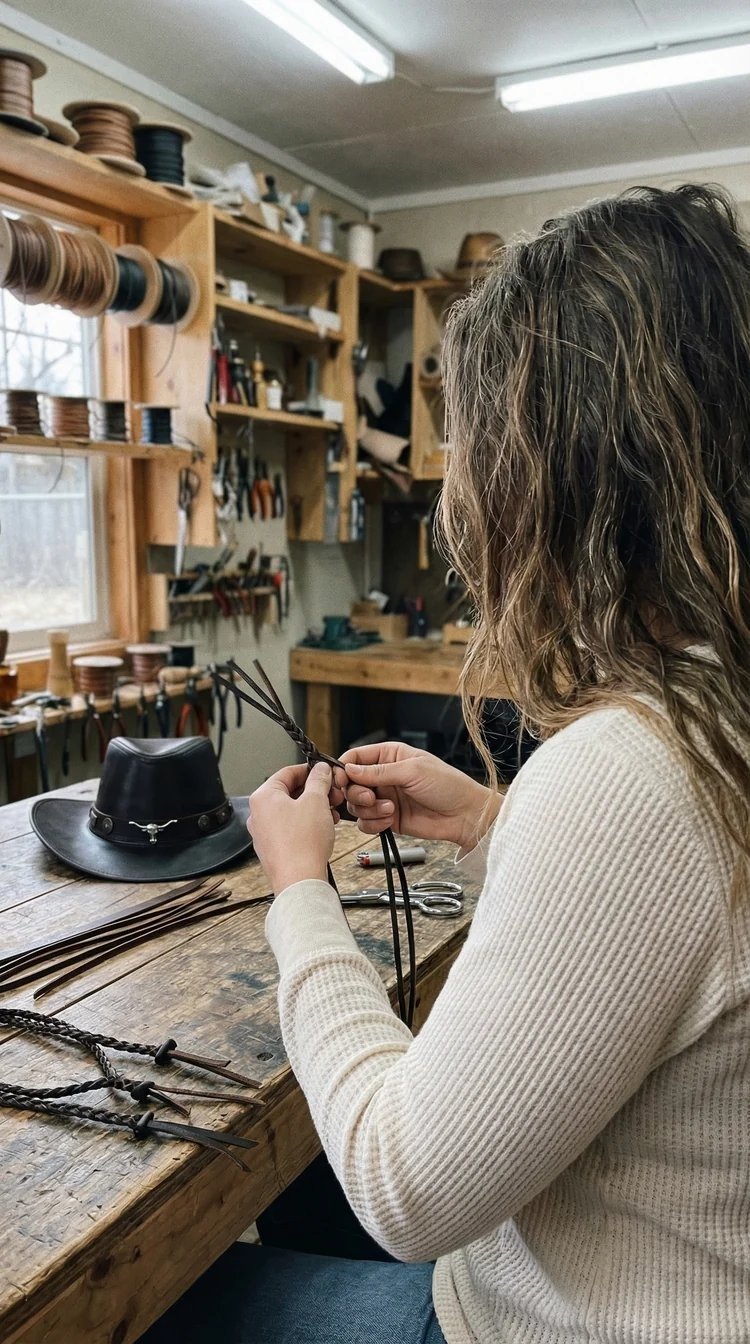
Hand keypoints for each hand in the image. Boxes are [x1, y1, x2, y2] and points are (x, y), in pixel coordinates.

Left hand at [248, 761, 335, 894]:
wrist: (300, 880)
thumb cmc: (302, 844)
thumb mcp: (316, 801)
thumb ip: (319, 780)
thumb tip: (320, 770)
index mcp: (263, 797)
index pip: (287, 772)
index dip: (309, 770)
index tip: (324, 772)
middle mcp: (259, 814)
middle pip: (289, 792)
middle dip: (315, 791)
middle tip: (332, 793)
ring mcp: (264, 833)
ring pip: (292, 811)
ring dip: (314, 808)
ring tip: (332, 812)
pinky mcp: (274, 848)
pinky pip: (291, 828)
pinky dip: (308, 824)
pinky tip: (324, 827)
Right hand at [330, 743, 500, 850]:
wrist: (464, 815)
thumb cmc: (447, 785)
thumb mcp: (412, 771)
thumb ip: (378, 771)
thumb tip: (349, 769)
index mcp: (390, 756)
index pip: (356, 757)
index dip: (344, 769)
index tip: (341, 781)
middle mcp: (384, 776)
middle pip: (351, 783)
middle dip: (356, 793)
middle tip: (371, 798)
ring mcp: (385, 798)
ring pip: (357, 805)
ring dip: (368, 810)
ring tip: (389, 810)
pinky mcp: (387, 818)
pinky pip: (366, 822)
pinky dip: (373, 824)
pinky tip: (390, 821)